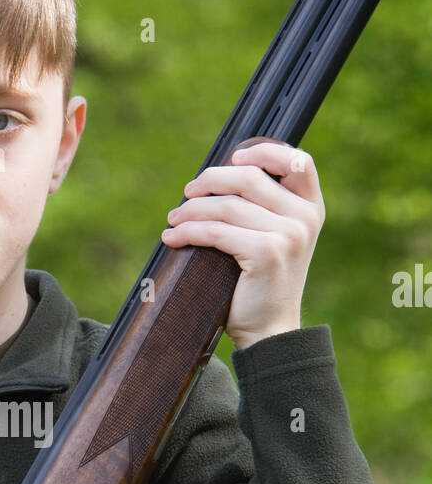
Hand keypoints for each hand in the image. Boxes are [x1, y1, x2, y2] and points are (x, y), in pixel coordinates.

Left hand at [160, 141, 325, 349]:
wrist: (270, 331)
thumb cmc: (261, 285)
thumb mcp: (274, 239)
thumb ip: (262, 209)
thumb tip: (217, 177)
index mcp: (311, 209)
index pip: (298, 161)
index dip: (264, 151)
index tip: (234, 158)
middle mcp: (305, 218)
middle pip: (249, 178)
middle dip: (210, 181)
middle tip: (187, 194)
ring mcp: (289, 235)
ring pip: (227, 206)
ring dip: (191, 210)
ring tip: (174, 220)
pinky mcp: (266, 253)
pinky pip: (216, 232)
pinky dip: (188, 232)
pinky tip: (173, 237)